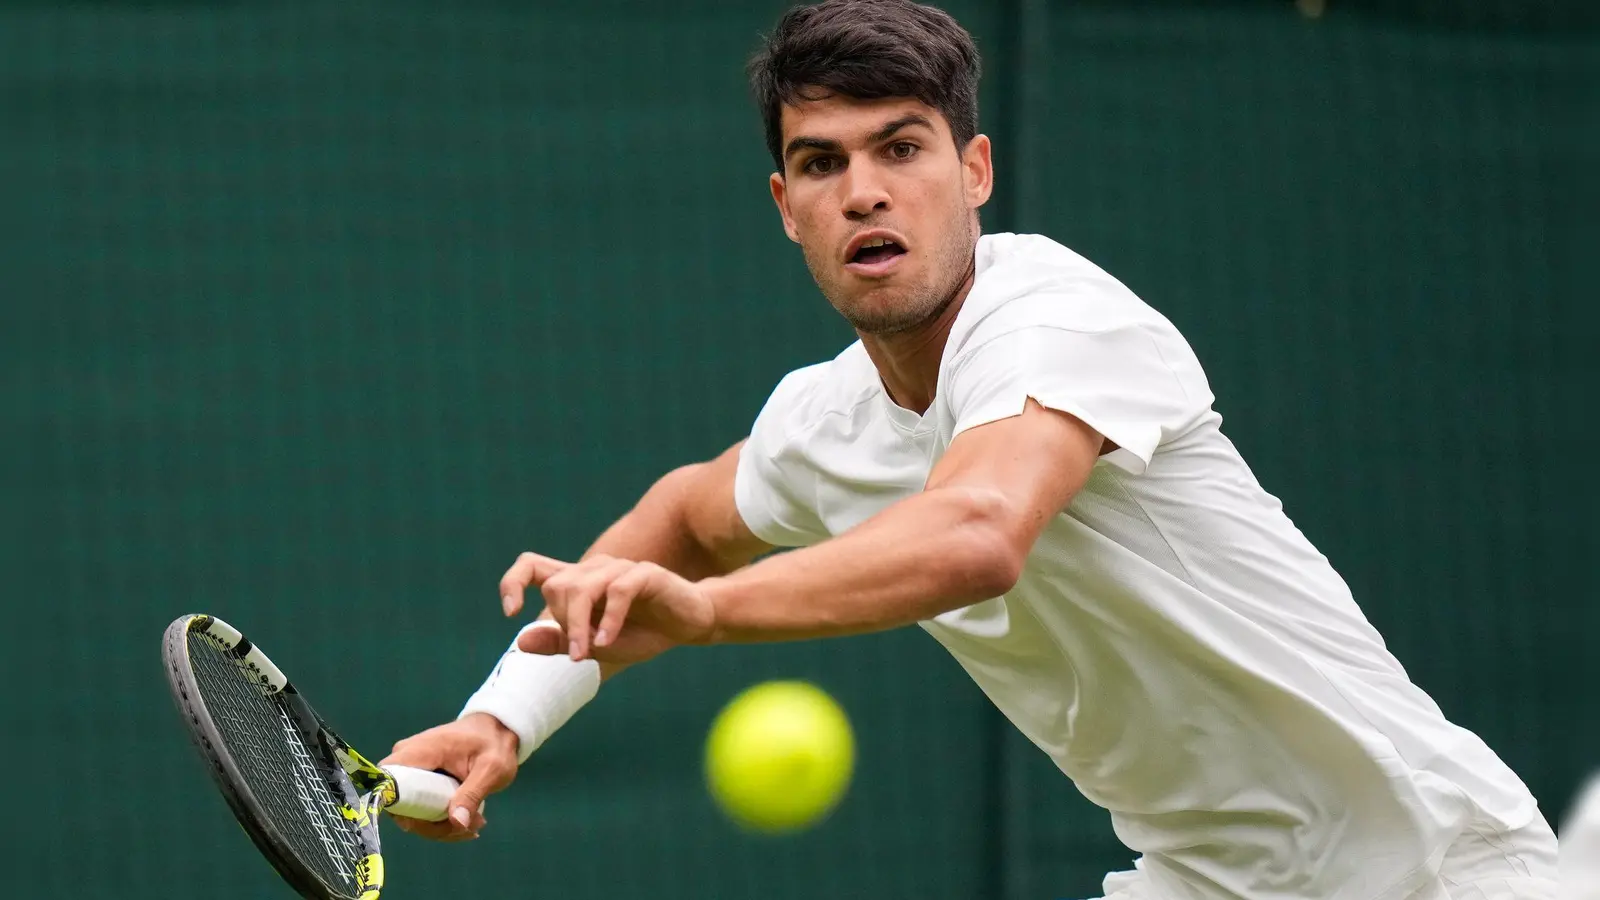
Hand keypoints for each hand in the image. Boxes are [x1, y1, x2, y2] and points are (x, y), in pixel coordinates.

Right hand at [379, 713, 518, 841]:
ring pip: (411, 813)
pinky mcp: (418, 782)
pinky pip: (420, 809)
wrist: (496, 731)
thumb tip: (457, 823)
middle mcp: (406, 760)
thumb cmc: (493, 744)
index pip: (387, 782)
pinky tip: (468, 822)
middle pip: (400, 806)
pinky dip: (442, 821)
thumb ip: (472, 794)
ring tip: (476, 823)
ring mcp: (410, 772)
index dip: (400, 809)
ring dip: (441, 827)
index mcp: (419, 751)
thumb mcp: (491, 769)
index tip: (431, 824)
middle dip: (432, 826)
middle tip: (468, 828)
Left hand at [500, 552, 716, 662]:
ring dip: (578, 626)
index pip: (532, 566)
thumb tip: (522, 639)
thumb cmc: (642, 633)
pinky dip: (610, 619)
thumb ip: (561, 641)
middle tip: (578, 654)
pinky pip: (618, 591)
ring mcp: (620, 569)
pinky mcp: (645, 574)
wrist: (689, 624)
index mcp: (578, 582)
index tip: (511, 612)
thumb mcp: (596, 645)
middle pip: (557, 586)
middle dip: (561, 622)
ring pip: (582, 588)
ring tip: (586, 655)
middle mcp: (595, 569)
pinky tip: (609, 642)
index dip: (513, 583)